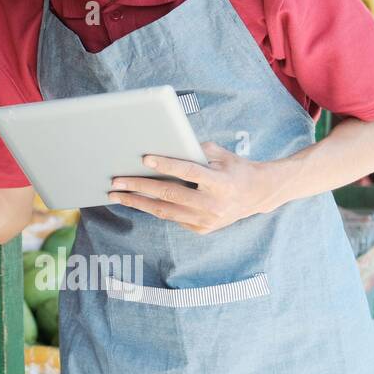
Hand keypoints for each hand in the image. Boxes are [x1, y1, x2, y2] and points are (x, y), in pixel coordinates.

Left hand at [108, 141, 282, 234]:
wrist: (257, 195)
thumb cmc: (234, 168)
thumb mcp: (220, 154)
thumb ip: (194, 150)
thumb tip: (162, 143)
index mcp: (221, 183)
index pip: (189, 172)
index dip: (167, 165)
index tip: (144, 158)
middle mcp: (213, 205)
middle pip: (169, 195)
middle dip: (139, 187)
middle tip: (115, 181)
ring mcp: (207, 221)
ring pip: (165, 211)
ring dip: (137, 202)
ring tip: (116, 194)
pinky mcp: (201, 229)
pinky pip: (171, 217)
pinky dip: (153, 207)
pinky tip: (136, 200)